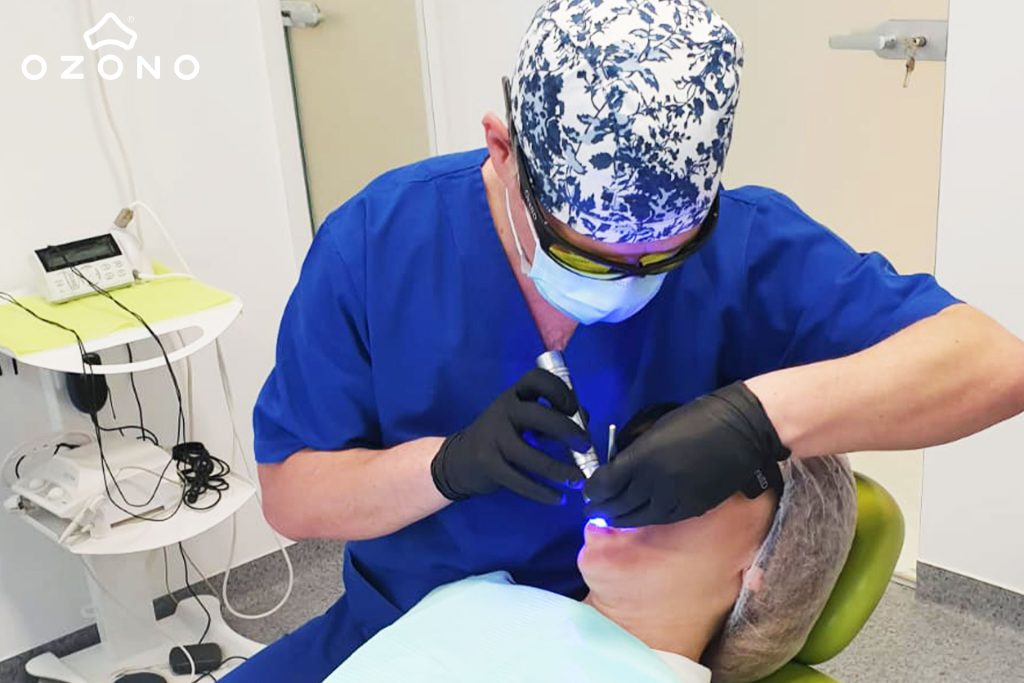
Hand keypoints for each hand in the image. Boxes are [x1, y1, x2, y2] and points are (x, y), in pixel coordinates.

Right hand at [431, 368, 590, 503]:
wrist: (460, 459)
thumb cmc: (502, 435)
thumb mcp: (523, 418)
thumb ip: (552, 415)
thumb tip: (584, 420)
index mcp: (515, 395)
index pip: (538, 379)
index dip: (560, 391)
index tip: (574, 409)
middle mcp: (503, 411)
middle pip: (538, 416)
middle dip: (567, 431)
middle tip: (586, 446)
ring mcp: (493, 438)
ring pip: (529, 454)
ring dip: (558, 469)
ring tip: (578, 480)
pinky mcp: (489, 464)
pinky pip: (519, 480)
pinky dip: (542, 492)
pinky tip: (558, 499)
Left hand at [584, 382, 788, 526]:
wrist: (742, 429)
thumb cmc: (699, 419)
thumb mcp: (657, 430)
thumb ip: (636, 453)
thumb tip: (619, 470)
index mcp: (643, 457)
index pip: (606, 483)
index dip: (593, 490)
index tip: (589, 491)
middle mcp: (655, 482)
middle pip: (619, 504)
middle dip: (603, 509)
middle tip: (593, 510)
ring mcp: (675, 498)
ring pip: (639, 517)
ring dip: (622, 519)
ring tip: (611, 519)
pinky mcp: (693, 507)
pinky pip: (661, 519)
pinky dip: (646, 520)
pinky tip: (639, 518)